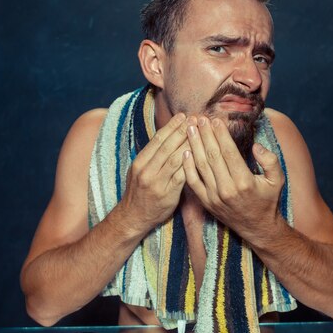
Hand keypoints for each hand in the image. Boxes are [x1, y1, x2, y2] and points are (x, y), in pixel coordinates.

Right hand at [119, 113, 189, 231]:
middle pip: (166, 146)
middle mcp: (146, 170)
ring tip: (200, 133)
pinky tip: (198, 155)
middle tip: (195, 118)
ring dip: (188, 144)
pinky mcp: (166, 194)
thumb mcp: (140, 171)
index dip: (171, 126)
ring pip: (174, 159)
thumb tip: (169, 137)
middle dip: (182, 130)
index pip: (157, 139)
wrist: (133, 217)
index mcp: (140, 162)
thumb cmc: (140, 192)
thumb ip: (153, 156)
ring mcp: (156, 182)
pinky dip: (189, 164)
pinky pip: (180, 176)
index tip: (183, 116)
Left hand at [182, 116, 284, 237]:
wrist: (257, 227)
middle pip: (212, 156)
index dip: (220, 134)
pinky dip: (187, 166)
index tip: (215, 120)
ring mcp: (214, 197)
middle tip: (199, 118)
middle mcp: (227, 189)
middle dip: (204, 135)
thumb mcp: (278, 180)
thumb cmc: (268, 200)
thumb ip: (270, 161)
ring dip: (194, 145)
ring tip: (190, 128)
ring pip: (200, 166)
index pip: (228, 152)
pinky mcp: (206, 202)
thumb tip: (257, 146)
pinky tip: (185, 151)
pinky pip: (193, 182)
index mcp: (244, 182)